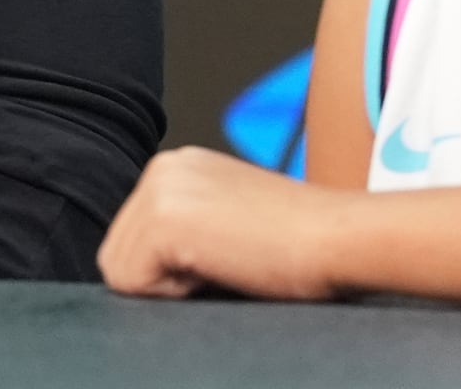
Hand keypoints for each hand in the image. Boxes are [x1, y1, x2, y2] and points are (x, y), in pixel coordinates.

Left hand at [101, 147, 345, 300]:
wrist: (341, 238)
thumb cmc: (303, 243)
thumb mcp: (230, 219)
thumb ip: (190, 226)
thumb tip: (154, 264)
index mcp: (178, 166)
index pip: (132, 238)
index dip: (172, 268)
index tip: (225, 257)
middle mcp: (163, 167)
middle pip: (119, 253)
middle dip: (165, 276)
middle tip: (227, 264)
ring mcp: (159, 189)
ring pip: (120, 270)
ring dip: (170, 286)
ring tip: (226, 266)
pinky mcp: (163, 220)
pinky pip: (132, 284)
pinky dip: (174, 294)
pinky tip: (221, 270)